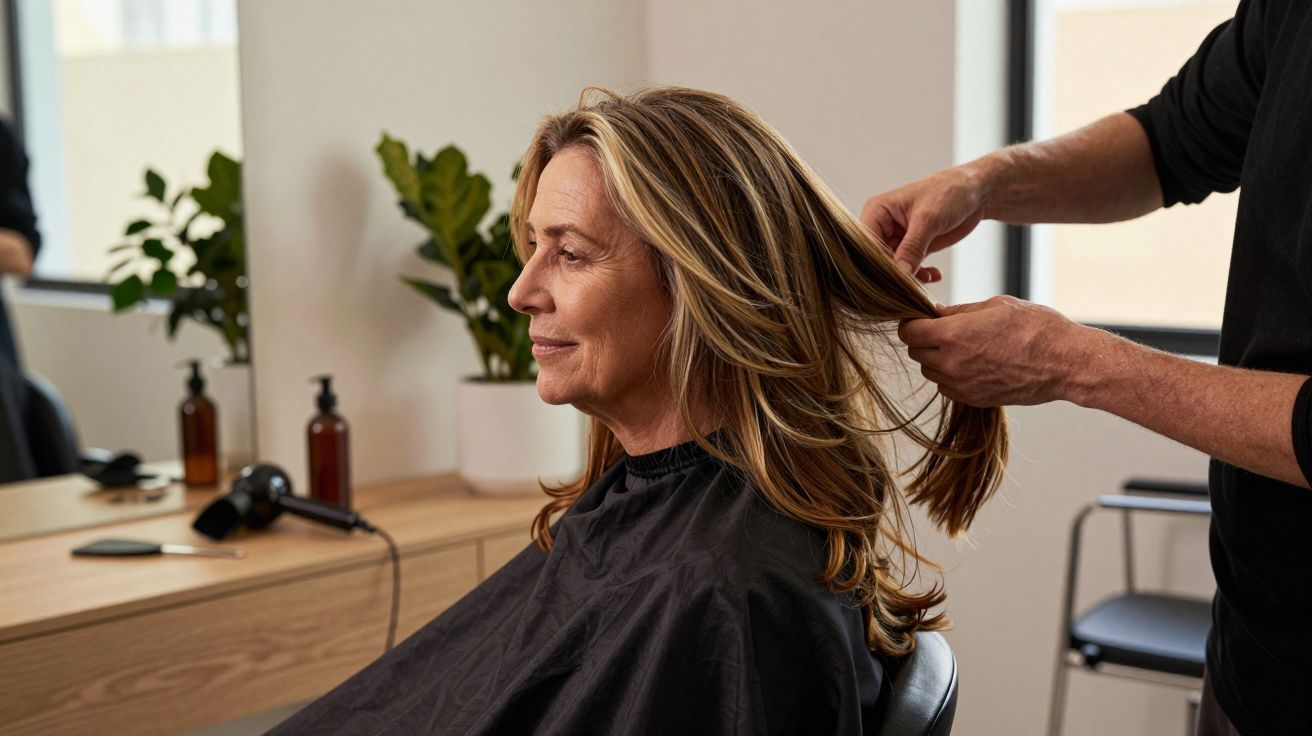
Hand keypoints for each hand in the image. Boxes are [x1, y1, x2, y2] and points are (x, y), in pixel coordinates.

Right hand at [859, 166, 986, 282]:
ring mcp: (897, 239)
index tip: (895, 278)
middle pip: (877, 258)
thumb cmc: (948, 192)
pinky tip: (933, 275)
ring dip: (909, 277)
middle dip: (893, 273)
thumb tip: (900, 274)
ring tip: (927, 278)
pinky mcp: (912, 249)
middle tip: (911, 284)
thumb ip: (912, 248)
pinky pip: (908, 268)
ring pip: (893, 267)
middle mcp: (882, 226)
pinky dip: (920, 275)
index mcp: (877, 212)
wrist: (973, 193)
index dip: (877, 263)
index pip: (867, 243)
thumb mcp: (928, 220)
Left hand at [897, 296, 1095, 406]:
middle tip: (941, 328)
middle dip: (923, 339)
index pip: (908, 332)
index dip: (910, 322)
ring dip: (936, 359)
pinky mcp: (974, 400)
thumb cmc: (1035, 328)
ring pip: (929, 372)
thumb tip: (935, 312)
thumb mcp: (995, 306)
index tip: (919, 317)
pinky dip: (950, 376)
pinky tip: (971, 363)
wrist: (1065, 362)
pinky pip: (947, 387)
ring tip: (960, 346)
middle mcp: (952, 364)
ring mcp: (962, 386)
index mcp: (953, 335)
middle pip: (915, 353)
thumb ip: (958, 311)